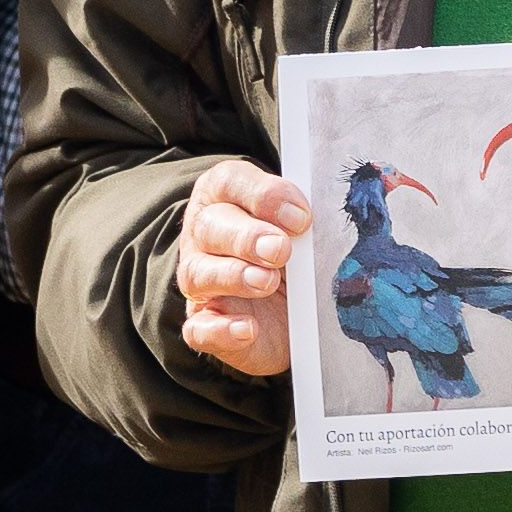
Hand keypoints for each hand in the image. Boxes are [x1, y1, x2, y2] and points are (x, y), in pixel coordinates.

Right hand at [177, 158, 306, 377]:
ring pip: (197, 273)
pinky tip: (248, 328)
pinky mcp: (205, 323)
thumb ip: (305, 219)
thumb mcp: (304, 232)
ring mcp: (200, 282)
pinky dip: (221, 329)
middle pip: (209, 226)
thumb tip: (313, 219)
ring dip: (233, 276)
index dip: (262, 195)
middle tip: (281, 249)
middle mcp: (205, 236)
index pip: (230, 182)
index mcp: (227, 198)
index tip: (300, 217)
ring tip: (267, 282)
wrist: (295, 313)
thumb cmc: (297, 255)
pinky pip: (199, 328)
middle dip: (247, 237)